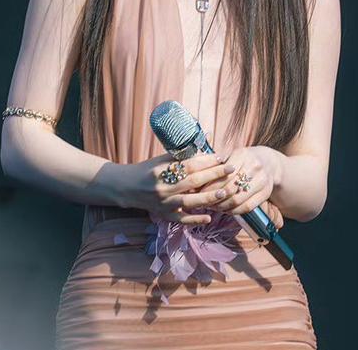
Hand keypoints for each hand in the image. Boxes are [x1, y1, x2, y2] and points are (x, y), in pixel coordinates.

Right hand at [113, 152, 236, 224]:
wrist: (126, 187)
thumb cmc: (148, 170)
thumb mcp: (163, 158)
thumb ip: (185, 152)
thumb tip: (207, 137)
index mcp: (162, 170)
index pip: (189, 165)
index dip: (207, 161)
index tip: (221, 157)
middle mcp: (163, 187)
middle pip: (193, 181)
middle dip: (214, 175)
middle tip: (231, 169)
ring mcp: (164, 203)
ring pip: (189, 201)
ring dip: (209, 197)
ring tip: (225, 192)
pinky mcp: (164, 215)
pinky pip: (181, 219)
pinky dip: (195, 219)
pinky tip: (209, 218)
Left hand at [193, 146, 283, 218]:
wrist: (269, 163)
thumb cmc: (244, 159)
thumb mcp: (231, 154)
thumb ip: (215, 163)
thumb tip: (194, 173)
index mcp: (243, 155)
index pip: (223, 174)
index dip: (210, 185)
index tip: (198, 191)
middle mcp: (254, 167)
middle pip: (230, 188)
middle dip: (214, 197)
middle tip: (203, 202)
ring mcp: (262, 181)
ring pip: (238, 200)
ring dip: (222, 206)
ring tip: (212, 207)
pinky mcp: (266, 193)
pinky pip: (247, 207)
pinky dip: (234, 211)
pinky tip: (225, 210)